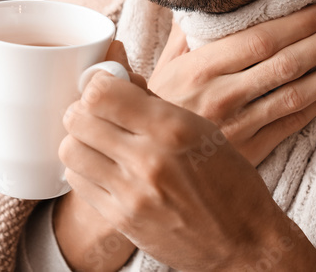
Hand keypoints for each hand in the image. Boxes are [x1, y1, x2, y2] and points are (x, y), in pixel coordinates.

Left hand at [59, 70, 315, 271]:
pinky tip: (103, 166)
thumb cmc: (230, 180)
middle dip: (85, 109)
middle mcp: (149, 159)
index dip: (98, 83)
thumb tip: (117, 72)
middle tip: (99, 112)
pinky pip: (78, 181)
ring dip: (80, 139)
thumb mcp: (203, 129)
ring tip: (99, 139)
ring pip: (71, 149)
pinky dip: (84, 168)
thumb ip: (156, 101)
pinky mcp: (122, 219)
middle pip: (79, 117)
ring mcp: (132, 193)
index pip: (102, 93)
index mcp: (173, 129)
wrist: (244, 242)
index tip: (107, 85)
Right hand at [148, 2, 315, 165]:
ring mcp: (240, 126)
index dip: (297, 24)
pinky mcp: (252, 151)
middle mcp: (223, 95)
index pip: (259, 39)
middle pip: (286, 63)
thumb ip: (185, 34)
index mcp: (201, 67)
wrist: (148, 167)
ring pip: (297, 94)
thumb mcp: (163, 67)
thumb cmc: (157, 108)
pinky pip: (294, 122)